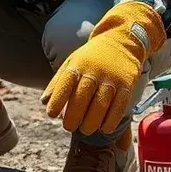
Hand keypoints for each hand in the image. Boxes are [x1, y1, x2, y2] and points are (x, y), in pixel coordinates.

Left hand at [41, 1, 165, 135]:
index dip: (57, 100)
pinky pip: (119, 105)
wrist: (121, 40)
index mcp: (78, 66)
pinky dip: (112, 119)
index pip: (65, 84)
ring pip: (101, 104)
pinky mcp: (126, 84)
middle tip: (68, 127)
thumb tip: (43, 102)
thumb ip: (58, 82)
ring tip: (85, 130)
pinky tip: (105, 129)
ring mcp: (111, 78)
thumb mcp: (72, 63)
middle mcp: (94, 71)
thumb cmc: (91, 57)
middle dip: (73, 115)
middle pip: (82, 97)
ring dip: (92, 121)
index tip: (51, 115)